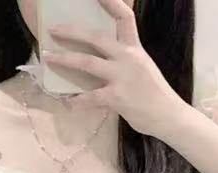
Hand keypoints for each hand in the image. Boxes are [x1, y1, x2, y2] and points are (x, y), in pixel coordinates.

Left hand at [44, 0, 188, 140]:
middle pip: (96, 37)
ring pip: (87, 63)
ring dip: (64, 60)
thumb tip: (101, 61)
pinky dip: (77, 101)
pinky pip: (90, 97)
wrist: (169, 116)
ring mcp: (122, 77)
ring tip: (48, 58)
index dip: (111, 2)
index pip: (124, 17)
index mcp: (134, 48)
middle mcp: (128, 58)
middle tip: (53, 30)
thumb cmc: (154, 94)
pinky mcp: (117, 98)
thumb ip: (123, 61)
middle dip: (72, 32)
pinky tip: (67, 102)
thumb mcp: (142, 68)